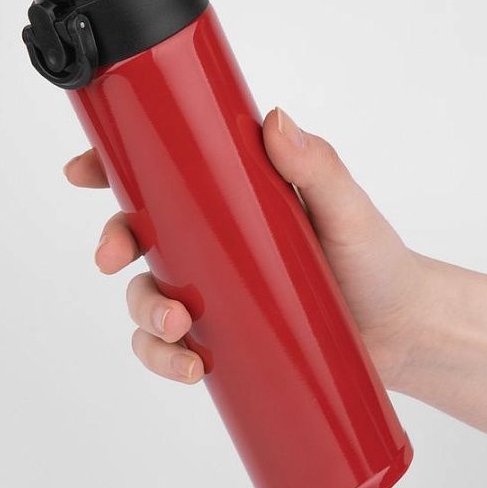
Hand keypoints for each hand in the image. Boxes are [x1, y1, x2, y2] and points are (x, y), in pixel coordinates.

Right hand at [63, 107, 426, 389]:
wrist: (403, 331)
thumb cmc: (374, 260)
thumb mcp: (346, 210)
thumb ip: (317, 166)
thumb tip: (274, 119)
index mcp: (230, 196)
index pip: (161, 174)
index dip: (112, 168)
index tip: (83, 170)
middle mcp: (213, 240)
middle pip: (138, 235)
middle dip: (113, 244)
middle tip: (115, 259)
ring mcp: (214, 291)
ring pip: (146, 296)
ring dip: (142, 314)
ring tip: (178, 330)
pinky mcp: (223, 337)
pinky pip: (171, 348)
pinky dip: (164, 359)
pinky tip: (190, 368)